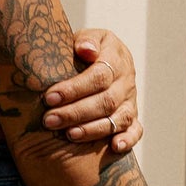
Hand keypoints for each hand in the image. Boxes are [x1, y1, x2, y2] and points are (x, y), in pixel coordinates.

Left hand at [42, 29, 141, 153]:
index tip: (49, 97)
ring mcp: (130, 100)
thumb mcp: (86, 38)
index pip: (98, 76)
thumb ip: (86, 41)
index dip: (74, 89)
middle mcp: (126, 81)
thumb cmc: (84, 49)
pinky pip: (136, 130)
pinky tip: (114, 147)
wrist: (101, 57)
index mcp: (115, 58)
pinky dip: (128, 140)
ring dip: (93, 129)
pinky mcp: (132, 117)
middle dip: (75, 112)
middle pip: (105, 100)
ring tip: (69, 135)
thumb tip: (86, 50)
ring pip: (117, 118)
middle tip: (50, 120)